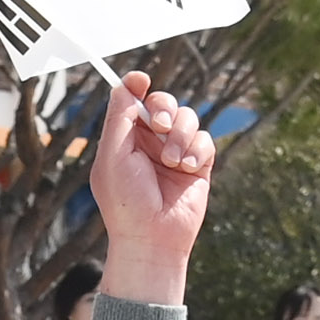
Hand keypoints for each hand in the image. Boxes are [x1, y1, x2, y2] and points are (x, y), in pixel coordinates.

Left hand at [88, 68, 214, 305]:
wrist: (152, 238)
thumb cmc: (125, 202)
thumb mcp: (113, 156)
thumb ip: (119, 118)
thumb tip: (127, 83)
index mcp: (126, 139)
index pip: (134, 101)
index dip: (137, 87)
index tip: (141, 81)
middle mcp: (151, 143)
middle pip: (165, 103)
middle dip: (165, 108)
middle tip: (161, 125)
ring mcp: (176, 153)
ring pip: (188, 118)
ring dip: (182, 135)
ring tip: (172, 161)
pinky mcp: (198, 165)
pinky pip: (205, 140)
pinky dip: (197, 150)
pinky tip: (187, 168)